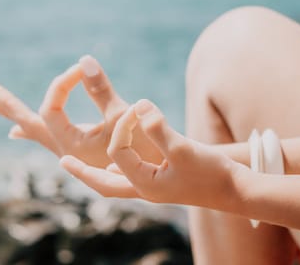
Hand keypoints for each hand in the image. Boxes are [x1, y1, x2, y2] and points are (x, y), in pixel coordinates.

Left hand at [0, 56, 162, 167]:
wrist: (157, 178)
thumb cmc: (143, 150)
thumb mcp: (122, 117)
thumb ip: (101, 89)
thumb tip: (83, 58)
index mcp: (70, 144)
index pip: (52, 106)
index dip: (62, 83)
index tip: (80, 69)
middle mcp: (64, 149)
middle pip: (29, 124)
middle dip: (9, 105)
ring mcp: (71, 151)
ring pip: (36, 131)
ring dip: (17, 115)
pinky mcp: (80, 150)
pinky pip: (47, 137)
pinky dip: (32, 129)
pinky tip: (20, 132)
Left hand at [60, 99, 240, 208]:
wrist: (237, 191)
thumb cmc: (212, 172)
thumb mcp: (183, 148)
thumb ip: (157, 127)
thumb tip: (138, 106)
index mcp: (143, 183)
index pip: (118, 148)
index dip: (124, 124)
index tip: (136, 107)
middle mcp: (143, 189)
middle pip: (102, 183)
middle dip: (82, 171)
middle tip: (62, 161)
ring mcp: (152, 189)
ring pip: (115, 182)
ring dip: (96, 172)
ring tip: (80, 164)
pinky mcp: (162, 183)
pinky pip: (130, 179)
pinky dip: (117, 171)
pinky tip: (114, 163)